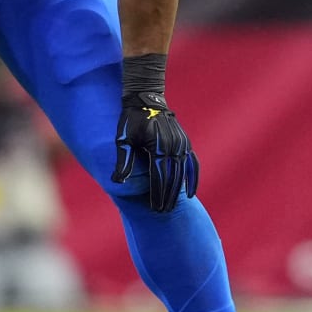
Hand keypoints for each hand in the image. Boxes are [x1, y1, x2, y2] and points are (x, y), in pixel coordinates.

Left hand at [112, 90, 198, 211]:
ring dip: (178, 191)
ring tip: (171, 206)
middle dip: (167, 196)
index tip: (154, 209)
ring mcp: (182, 144)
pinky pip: (193, 163)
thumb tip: (118, 181)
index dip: (157, 194)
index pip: (160, 176)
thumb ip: (124, 161)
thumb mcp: (123, 139)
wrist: (146, 98)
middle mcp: (174, 146)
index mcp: (158, 146)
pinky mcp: (185, 142)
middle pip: (172, 178)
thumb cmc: (131, 120)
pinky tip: (191, 192)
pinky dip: (193, 178)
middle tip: (162, 212)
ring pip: (182, 173)